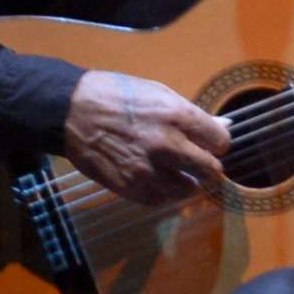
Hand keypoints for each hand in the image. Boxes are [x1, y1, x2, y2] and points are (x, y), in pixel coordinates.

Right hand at [62, 69, 232, 203]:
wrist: (72, 112)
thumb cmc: (117, 96)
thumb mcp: (159, 94)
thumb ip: (191, 115)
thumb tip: (222, 127)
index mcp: (178, 117)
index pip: (221, 142)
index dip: (216, 143)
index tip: (208, 143)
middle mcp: (168, 145)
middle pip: (211, 171)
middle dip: (207, 166)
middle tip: (198, 163)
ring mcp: (149, 169)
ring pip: (188, 189)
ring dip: (185, 181)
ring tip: (173, 171)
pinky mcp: (130, 188)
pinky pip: (161, 199)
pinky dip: (162, 192)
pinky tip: (155, 178)